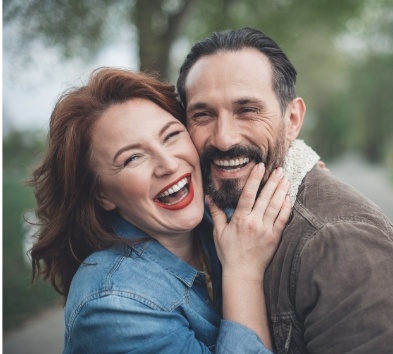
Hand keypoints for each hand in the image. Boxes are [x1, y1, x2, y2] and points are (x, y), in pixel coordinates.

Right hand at [207, 163, 290, 281]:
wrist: (243, 273)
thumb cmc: (229, 252)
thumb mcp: (219, 232)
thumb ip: (216, 213)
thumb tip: (209, 197)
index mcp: (240, 219)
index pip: (248, 194)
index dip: (255, 179)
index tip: (260, 166)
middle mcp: (254, 222)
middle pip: (266, 197)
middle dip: (273, 181)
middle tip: (279, 169)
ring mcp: (266, 230)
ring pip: (276, 206)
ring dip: (281, 190)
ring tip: (285, 178)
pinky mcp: (275, 237)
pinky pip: (283, 219)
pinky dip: (287, 207)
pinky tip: (289, 197)